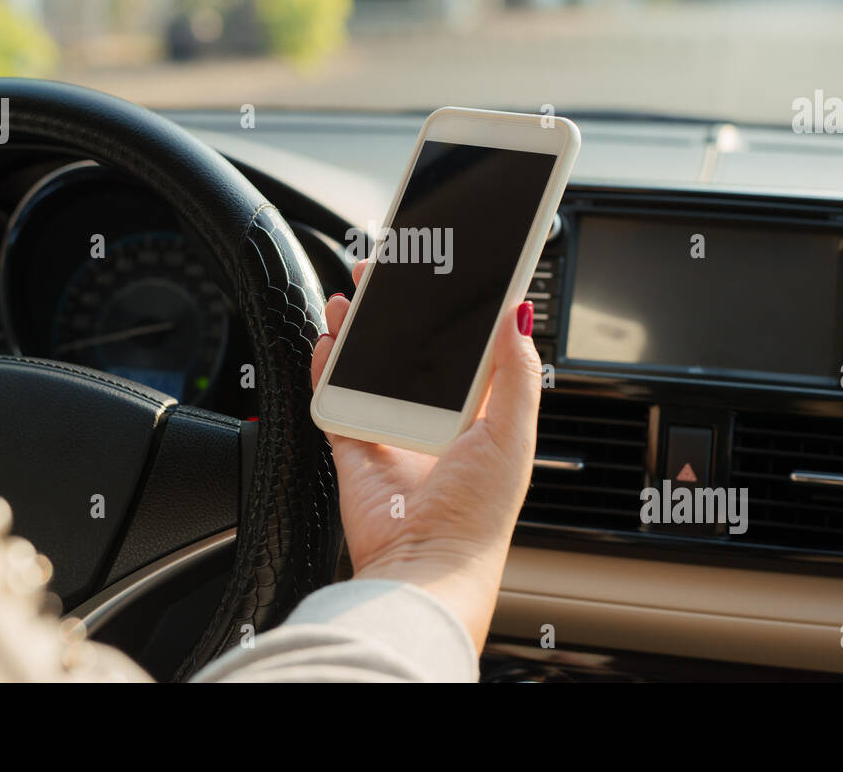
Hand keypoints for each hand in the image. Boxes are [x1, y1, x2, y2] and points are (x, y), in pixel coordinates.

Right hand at [310, 260, 541, 651]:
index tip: (439, 276)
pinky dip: (325, 369)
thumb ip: (515, 373)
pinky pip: (334, 399)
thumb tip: (517, 315)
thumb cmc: (477, 515)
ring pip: (367, 368)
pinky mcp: (354, 447)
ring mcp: (391, 431)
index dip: (451, 311)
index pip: (465, 348)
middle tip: (382, 277)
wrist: (424, 565)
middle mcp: (434, 419)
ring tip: (347, 301)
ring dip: (355, 332)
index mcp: (479, 414)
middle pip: (410, 350)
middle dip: (394, 313)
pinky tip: (325, 343)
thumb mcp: (512, 435)